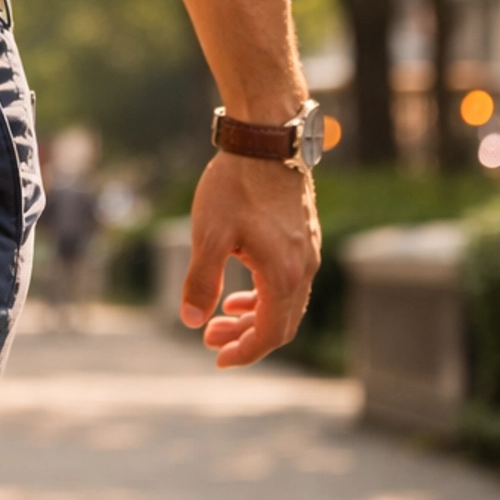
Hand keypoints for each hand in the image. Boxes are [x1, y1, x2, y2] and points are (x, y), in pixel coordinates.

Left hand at [180, 153, 319, 368]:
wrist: (266, 140)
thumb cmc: (235, 185)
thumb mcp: (208, 234)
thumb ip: (200, 280)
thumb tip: (190, 322)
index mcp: (284, 275)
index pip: (270, 333)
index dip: (244, 352)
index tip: (217, 359)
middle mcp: (304, 269)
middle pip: (280, 323)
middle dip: (245, 337)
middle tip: (210, 340)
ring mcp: (308, 253)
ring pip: (285, 302)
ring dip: (254, 316)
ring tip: (221, 317)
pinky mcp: (304, 238)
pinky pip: (289, 282)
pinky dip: (264, 294)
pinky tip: (240, 290)